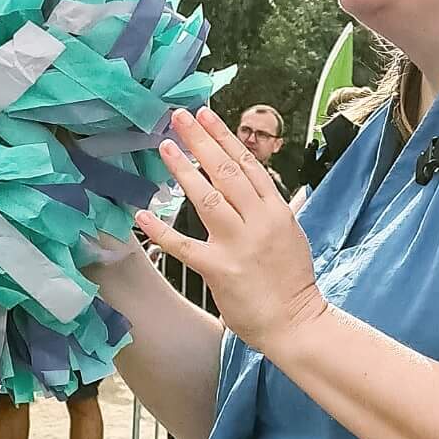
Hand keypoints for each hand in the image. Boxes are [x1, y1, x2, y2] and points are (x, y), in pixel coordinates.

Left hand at [134, 107, 327, 357]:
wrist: (296, 323)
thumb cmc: (293, 282)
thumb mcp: (294, 236)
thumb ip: (281, 211)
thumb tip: (284, 192)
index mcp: (277, 211)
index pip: (248, 165)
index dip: (225, 137)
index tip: (206, 115)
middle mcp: (259, 221)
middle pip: (227, 172)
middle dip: (202, 141)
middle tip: (180, 116)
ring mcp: (239, 245)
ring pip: (208, 198)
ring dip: (184, 170)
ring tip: (165, 147)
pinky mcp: (220, 270)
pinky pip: (184, 246)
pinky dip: (161, 230)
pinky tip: (142, 214)